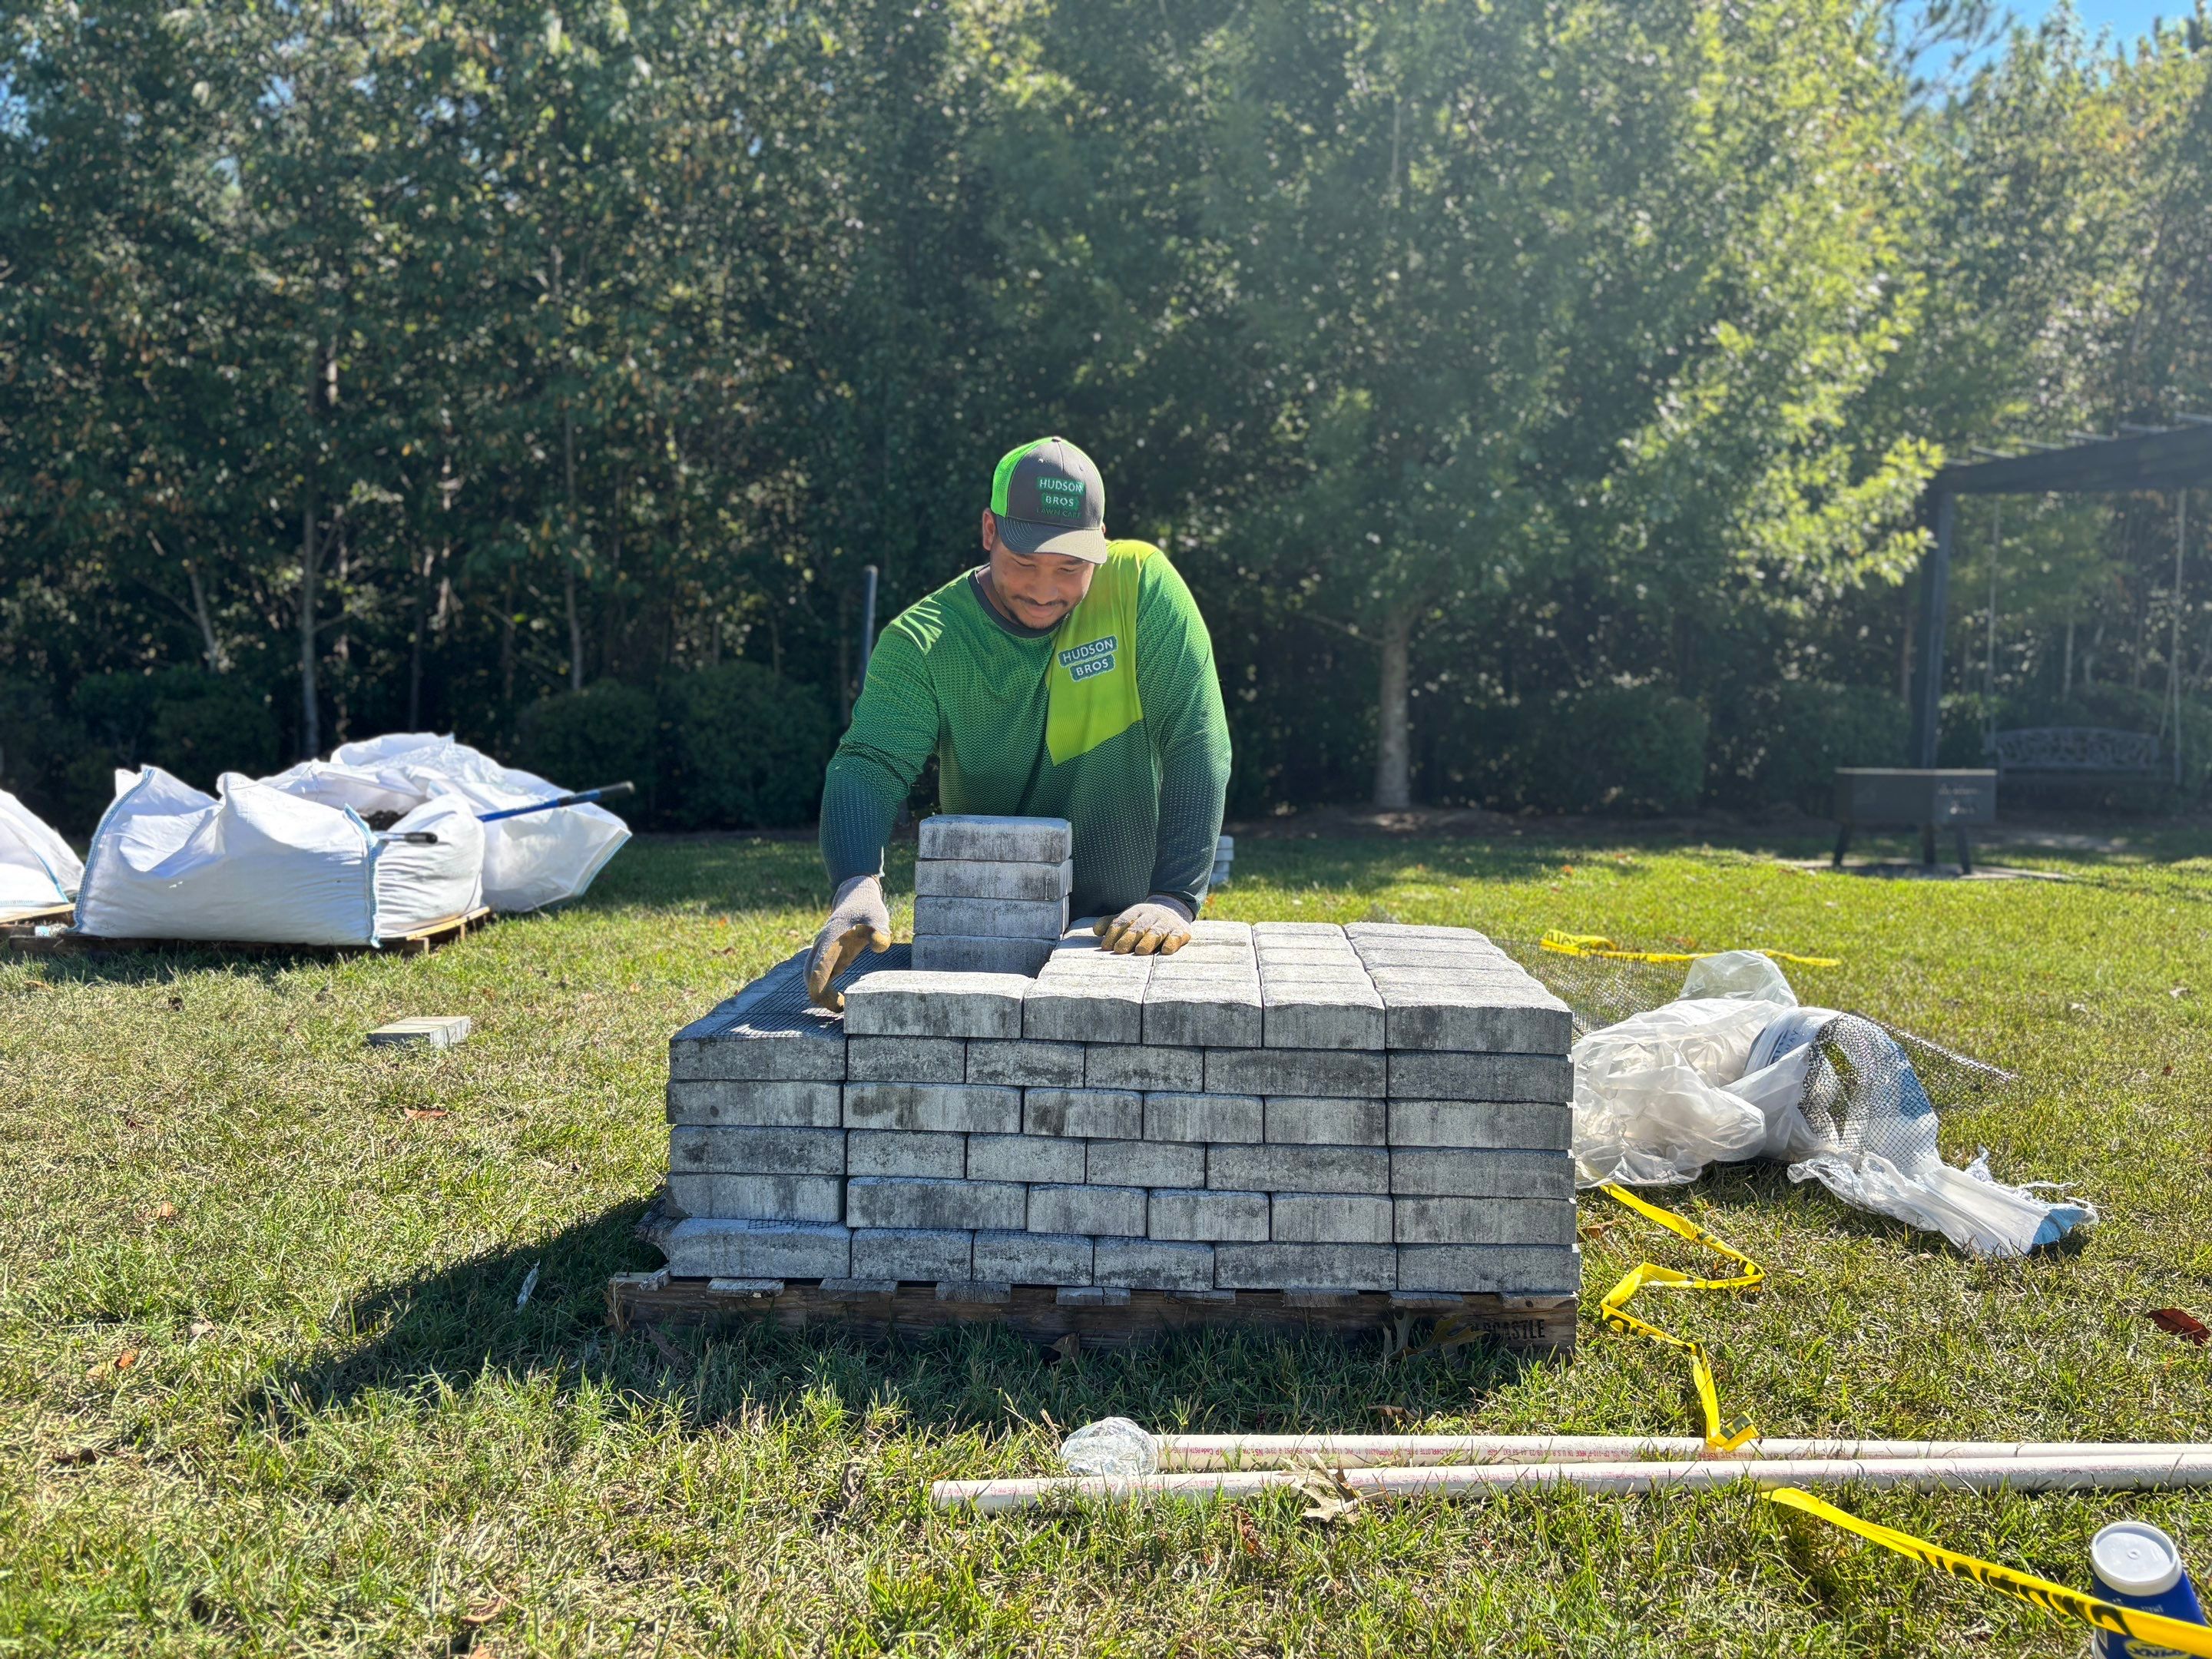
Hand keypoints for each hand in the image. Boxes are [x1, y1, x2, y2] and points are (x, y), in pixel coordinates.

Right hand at [806, 874, 892, 1010]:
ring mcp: (823, 953)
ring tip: (842, 1007)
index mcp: (829, 940)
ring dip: (821, 995)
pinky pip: (820, 978)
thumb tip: (880, 946)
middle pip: (809, 977)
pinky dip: (825, 991)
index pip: (818, 968)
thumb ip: (878, 930)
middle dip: (820, 996)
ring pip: (812, 979)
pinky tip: (841, 1001)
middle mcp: (821, 948)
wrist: (857, 898)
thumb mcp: (877, 916)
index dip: (820, 987)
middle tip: (841, 1009)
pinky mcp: (829, 958)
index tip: (833, 1002)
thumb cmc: (867, 908)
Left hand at [1094, 894, 1193, 955]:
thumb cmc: (1144, 920)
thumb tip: (1096, 931)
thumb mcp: (1128, 917)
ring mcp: (1166, 924)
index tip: (1106, 946)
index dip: (1113, 933)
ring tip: (1140, 951)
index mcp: (1136, 912)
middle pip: (1138, 927)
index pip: (1123, 921)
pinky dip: (1172, 943)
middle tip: (1119, 950)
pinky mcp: (1181, 932)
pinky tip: (1166, 950)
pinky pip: (1177, 937)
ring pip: (1156, 932)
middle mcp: (1151, 916)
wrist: (1173, 908)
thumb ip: (1111, 923)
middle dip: (1128, 938)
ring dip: (1148, 941)